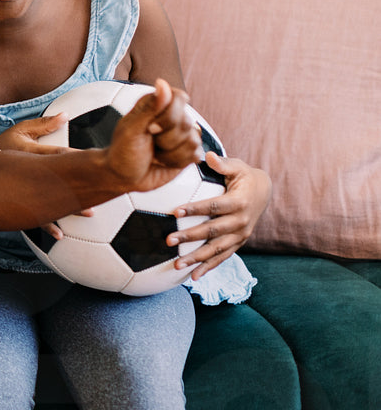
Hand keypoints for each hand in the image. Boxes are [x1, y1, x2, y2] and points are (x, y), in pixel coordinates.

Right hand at [0, 115, 88, 238]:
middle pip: (61, 181)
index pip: (60, 155)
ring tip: (89, 213)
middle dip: (82, 186)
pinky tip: (59, 234)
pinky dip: (47, 226)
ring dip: (71, 209)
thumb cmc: (0, 146)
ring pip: (52, 202)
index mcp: (32, 154)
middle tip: (102, 190)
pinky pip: (36, 217)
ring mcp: (25, 192)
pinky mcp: (20, 204)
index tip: (97, 160)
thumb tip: (65, 115)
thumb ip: (43, 124)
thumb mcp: (19, 131)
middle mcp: (30, 175)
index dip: (79, 158)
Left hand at [106, 79, 201, 193]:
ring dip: (170, 153)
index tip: (150, 128)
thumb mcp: (132, 129)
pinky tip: (164, 161)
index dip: (169, 116)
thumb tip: (162, 83)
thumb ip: (150, 108)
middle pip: (187, 122)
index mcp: (157, 104)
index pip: (179, 98)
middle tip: (149, 142)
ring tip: (155, 153)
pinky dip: (177, 162)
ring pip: (193, 141)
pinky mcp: (188, 152)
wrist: (123, 177)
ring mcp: (182, 134)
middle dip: (166, 138)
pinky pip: (196, 155)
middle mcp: (173, 116)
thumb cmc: (123, 150)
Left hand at [170, 153, 271, 277]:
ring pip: (217, 249)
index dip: (195, 209)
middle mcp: (242, 221)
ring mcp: (241, 235)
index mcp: (239, 202)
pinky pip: (223, 257)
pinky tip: (194, 277)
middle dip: (190, 237)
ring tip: (177, 265)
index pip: (214, 206)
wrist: (264, 191)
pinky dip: (209, 267)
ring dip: (197, 258)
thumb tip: (207, 155)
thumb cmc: (243, 175)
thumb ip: (222, 163)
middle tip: (168, 241)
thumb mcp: (237, 165)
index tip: (175, 211)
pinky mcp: (239, 243)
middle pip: (212, 231)